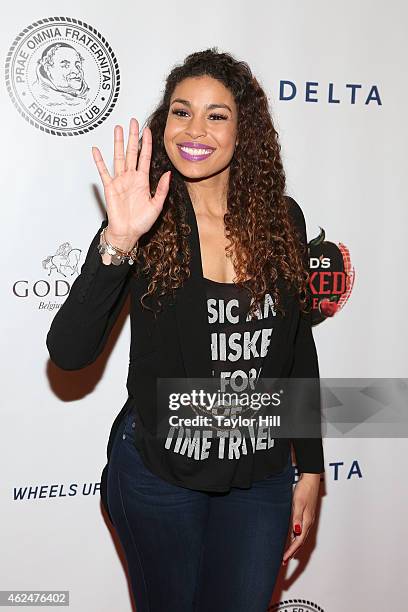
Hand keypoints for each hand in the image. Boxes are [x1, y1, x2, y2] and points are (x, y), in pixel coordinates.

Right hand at [91, 118, 170, 250]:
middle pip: (131, 152)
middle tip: (133, 122)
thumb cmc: (142, 222)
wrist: (127, 233)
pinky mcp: (109, 188)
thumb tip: (169, 173)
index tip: (147, 131)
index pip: (145, 157)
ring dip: (118, 143)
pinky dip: (99, 161)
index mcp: (143, 181)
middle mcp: (131, 178)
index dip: (146, 144)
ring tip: (117, 129)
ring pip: (118, 157)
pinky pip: (104, 172)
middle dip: (132, 137)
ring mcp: (119, 181)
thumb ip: (162, 189)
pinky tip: (96, 150)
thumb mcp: (157, 205)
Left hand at [282, 473, 320, 564]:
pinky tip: (292, 538)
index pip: (298, 541)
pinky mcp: (306, 515)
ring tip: (287, 554)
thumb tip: (296, 532)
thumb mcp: (298, 503)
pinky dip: (296, 538)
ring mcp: (308, 519)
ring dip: (294, 546)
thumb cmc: (304, 490)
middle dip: (293, 552)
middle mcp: (308, 522)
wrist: (310, 479)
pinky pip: (301, 530)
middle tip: (284, 560)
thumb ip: (297, 518)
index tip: (284, 559)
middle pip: (300, 542)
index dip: (291, 551)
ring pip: (301, 537)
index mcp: (306, 521)